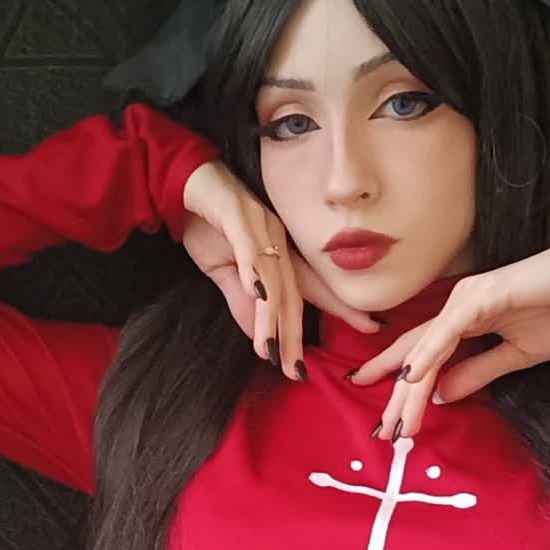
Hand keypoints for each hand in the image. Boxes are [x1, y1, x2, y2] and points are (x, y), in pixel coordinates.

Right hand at [180, 159, 380, 378]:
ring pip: (271, 278)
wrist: (182, 179)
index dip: (339, 308)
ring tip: (269, 349)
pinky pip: (247, 248)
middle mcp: (277, 240)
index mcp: (279, 254)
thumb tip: (259, 339)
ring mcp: (259, 226)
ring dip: (269, 316)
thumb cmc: (207, 223)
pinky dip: (252, 272)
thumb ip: (241, 303)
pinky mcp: (236, 213)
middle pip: (293, 293)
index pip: (310, 290)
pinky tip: (257, 295)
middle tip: (298, 370)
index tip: (367, 328)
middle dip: (295, 334)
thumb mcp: (222, 272)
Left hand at [345, 250, 549, 440]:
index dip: (403, 387)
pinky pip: (448, 331)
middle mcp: (455, 308)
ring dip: (410, 388)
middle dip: (397, 394)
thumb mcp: (514, 358)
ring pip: (427, 349)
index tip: (390, 421)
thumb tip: (440, 397)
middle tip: (383, 430)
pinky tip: (412, 378)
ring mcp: (464, 300)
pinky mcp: (479, 297)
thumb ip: (476, 374)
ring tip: (397, 421)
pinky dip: (428, 354)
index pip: (422, 357)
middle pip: (415, 355)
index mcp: (462, 321)